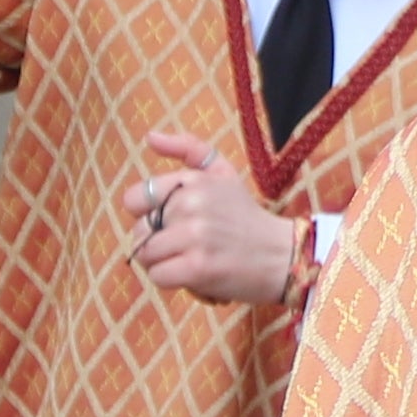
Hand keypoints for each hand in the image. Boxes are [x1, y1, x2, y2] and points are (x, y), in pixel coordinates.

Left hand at [125, 128, 311, 307]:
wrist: (281, 255)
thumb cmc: (246, 216)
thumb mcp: (222, 173)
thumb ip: (188, 149)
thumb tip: (150, 136)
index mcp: (192, 181)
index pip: (136, 198)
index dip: (148, 214)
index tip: (171, 221)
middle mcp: (191, 205)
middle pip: (139, 231)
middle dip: (156, 242)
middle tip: (186, 245)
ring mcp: (194, 237)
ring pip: (145, 255)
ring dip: (163, 263)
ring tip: (189, 260)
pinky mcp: (198, 268)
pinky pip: (157, 276)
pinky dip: (171, 281)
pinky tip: (193, 274)